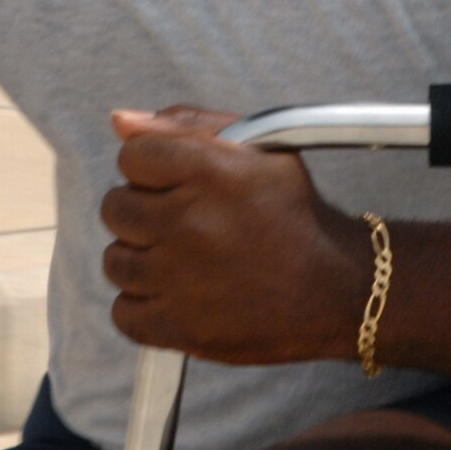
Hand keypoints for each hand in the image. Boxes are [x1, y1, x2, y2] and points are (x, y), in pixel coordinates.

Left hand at [100, 107, 363, 363]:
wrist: (335, 290)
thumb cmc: (293, 215)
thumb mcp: (258, 150)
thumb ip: (186, 125)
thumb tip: (120, 121)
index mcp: (209, 172)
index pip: (131, 157)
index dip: (150, 168)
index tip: (173, 183)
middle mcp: (189, 222)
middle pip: (115, 207)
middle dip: (143, 211)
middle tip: (181, 223)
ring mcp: (180, 279)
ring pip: (114, 261)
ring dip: (141, 259)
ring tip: (181, 261)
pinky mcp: (180, 328)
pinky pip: (123, 313)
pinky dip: (142, 307)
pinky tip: (174, 295)